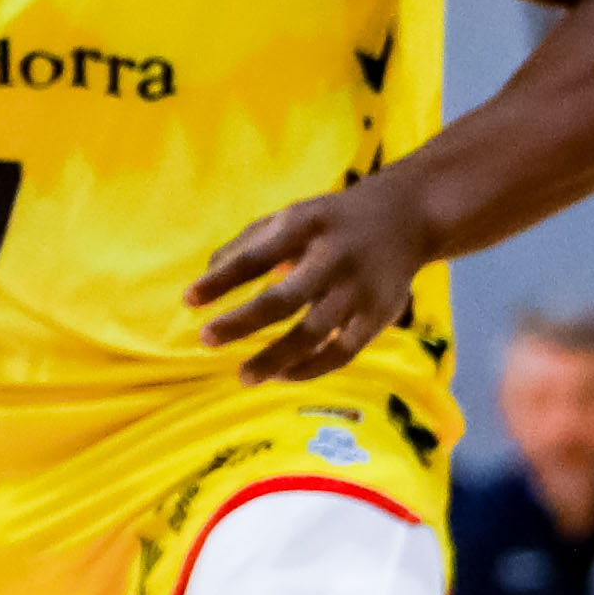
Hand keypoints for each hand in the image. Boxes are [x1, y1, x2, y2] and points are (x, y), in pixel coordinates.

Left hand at [189, 173, 441, 382]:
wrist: (406, 219)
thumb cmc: (329, 222)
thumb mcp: (290, 218)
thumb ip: (246, 244)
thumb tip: (204, 280)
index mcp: (304, 227)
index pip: (256, 256)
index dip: (221, 280)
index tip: (188, 300)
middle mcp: (333, 259)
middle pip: (285, 298)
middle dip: (244, 322)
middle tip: (206, 339)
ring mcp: (357, 290)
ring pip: (314, 333)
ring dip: (276, 357)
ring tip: (243, 376)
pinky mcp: (377, 316)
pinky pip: (342, 351)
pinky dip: (310, 368)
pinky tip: (280, 376)